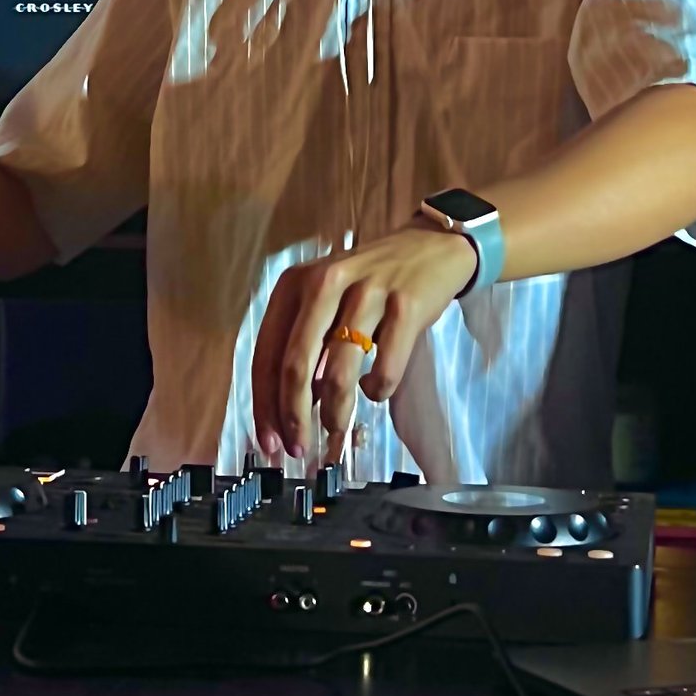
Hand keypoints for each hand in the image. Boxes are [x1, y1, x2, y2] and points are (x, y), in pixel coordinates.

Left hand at [250, 222, 478, 467]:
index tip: (268, 442)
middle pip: (295, 367)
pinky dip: (378, 390)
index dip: (264, 406)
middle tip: (299, 447)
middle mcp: (326, 283)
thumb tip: (289, 412)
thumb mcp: (327, 302)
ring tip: (338, 426)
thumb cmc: (371, 283)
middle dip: (294, 418)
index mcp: (296, 284)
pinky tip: (376, 388)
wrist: (432, 247)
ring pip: (338, 374)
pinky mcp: (406, 305)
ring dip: (335, 414)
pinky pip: (384, 368)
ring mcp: (367, 292)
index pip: (265, 355)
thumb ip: (305, 347)